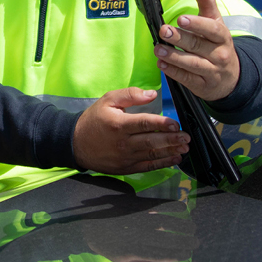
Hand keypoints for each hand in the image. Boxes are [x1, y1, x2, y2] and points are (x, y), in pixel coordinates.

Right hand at [72, 87, 189, 173]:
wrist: (75, 143)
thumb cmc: (93, 120)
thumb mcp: (107, 100)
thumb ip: (130, 95)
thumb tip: (152, 94)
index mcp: (118, 125)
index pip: (144, 123)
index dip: (162, 124)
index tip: (175, 124)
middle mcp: (122, 143)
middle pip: (151, 141)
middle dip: (171, 140)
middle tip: (186, 137)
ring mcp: (125, 158)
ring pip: (152, 155)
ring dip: (170, 152)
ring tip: (184, 148)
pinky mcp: (125, 168)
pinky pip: (147, 167)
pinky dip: (162, 164)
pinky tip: (174, 159)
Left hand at [155, 0, 240, 100]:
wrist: (232, 78)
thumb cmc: (218, 46)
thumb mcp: (216, 25)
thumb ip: (207, 5)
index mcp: (223, 37)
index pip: (212, 29)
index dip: (197, 24)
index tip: (181, 18)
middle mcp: (220, 55)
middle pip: (198, 46)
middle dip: (180, 38)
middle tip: (163, 31)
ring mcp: (212, 71)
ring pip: (193, 64)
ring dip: (173, 57)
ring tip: (158, 49)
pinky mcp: (203, 86)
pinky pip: (187, 79)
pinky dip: (173, 72)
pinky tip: (162, 64)